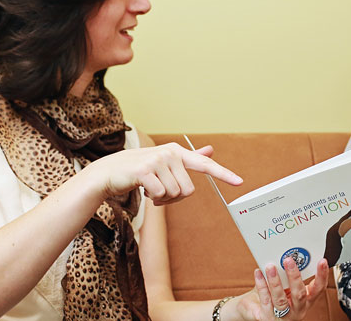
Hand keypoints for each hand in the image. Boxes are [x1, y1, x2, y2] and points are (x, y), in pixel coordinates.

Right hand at [80, 143, 241, 205]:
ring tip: (150, 189)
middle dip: (174, 198)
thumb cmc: (140, 171)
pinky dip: (152, 199)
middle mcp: (170, 153)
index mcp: (177, 152)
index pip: (205, 165)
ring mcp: (158, 160)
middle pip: (188, 190)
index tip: (240, 182)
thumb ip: (190, 158)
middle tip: (159, 193)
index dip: (223, 174)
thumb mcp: (165, 163)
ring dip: (163, 199)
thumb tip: (211, 150)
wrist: (109, 173)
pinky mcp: (145, 171)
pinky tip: (143, 189)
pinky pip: (160, 195)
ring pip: (174, 194)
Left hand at [238, 257, 328, 319]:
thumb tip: (289, 254)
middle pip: (299, 294)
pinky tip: (259, 273)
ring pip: (280, 299)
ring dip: (275, 281)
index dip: (322, 276)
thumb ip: (289, 275)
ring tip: (270, 267)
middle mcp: (296, 310)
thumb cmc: (274, 297)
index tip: (322, 261)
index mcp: (306, 301)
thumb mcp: (287, 287)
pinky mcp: (266, 317)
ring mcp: (282, 315)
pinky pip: (265, 299)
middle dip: (294, 276)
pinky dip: (261, 285)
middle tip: (289, 260)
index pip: (318, 289)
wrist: (256, 312)